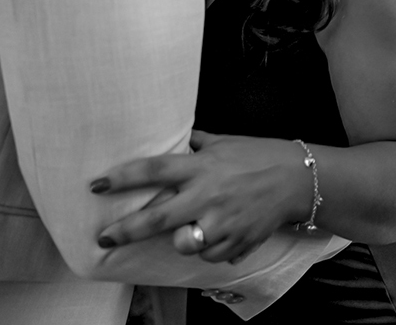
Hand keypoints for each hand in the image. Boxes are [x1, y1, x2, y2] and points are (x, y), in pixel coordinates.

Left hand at [91, 131, 311, 262]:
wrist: (299, 179)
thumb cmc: (260, 156)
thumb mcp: (225, 142)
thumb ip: (196, 145)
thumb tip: (173, 140)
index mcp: (203, 167)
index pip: (154, 170)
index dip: (122, 178)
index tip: (96, 185)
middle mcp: (208, 196)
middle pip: (156, 219)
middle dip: (124, 231)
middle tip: (104, 239)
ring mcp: (223, 223)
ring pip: (183, 245)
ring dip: (181, 239)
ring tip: (191, 228)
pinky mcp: (237, 242)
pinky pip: (210, 256)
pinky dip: (210, 248)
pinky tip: (219, 234)